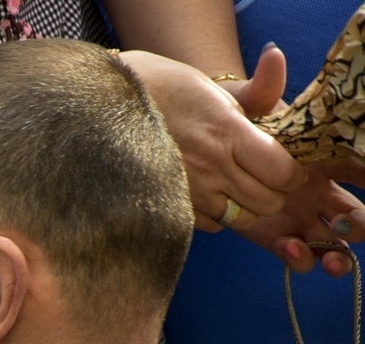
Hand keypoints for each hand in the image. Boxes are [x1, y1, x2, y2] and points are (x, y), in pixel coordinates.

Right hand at [118, 49, 302, 238]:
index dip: (293, 174)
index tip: (287, 166)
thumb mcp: (215, 89)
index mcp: (228, 132)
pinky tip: (211, 193)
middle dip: (274, 192)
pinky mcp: (173, 206)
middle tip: (264, 176)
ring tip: (236, 185)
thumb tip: (276, 55)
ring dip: (246, 206)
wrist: (113, 109)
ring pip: (242, 219)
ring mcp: (190, 191)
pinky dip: (219, 214)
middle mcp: (211, 166)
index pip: (282, 173)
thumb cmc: (168, 93)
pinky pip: (213, 225)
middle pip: (268, 202)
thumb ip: (258, 87)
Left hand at [221, 43, 364, 275]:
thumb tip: (272, 58)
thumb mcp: (249, 103)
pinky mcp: (274, 234)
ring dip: (338, 254)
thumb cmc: (236, 118)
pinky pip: (295, 253)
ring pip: (332, 242)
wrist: (204, 141)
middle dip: (360, 226)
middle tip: (348, 225)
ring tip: (330, 259)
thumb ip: (263, 86)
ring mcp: (300, 215)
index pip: (363, 171)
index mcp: (328, 158)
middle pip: (356, 215)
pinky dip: (299, 258)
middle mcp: (320, 191)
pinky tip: (291, 249)